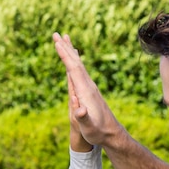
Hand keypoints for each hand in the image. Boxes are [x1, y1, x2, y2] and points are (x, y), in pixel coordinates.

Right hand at [53, 32, 123, 146]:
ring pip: (79, 66)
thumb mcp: (89, 127)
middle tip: (56, 34)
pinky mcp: (91, 92)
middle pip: (76, 63)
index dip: (65, 56)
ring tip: (65, 40)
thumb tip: (78, 109)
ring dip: (71, 52)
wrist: (112, 134)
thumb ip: (83, 117)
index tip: (57, 42)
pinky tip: (75, 60)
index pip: (74, 69)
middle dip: (66, 48)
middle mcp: (89, 86)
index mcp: (86, 91)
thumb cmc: (98, 132)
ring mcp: (91, 88)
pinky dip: (75, 63)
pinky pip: (81, 72)